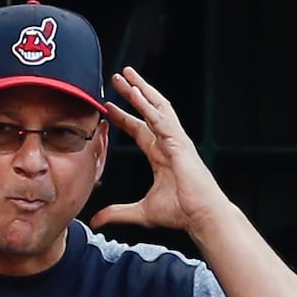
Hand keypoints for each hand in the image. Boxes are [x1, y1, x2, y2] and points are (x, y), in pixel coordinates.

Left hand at [90, 66, 229, 233]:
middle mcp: (168, 143)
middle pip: (148, 111)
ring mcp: (176, 141)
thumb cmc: (180, 213)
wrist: (201, 216)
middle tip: (118, 78)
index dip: (124, 118)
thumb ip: (116, 213)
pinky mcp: (180, 143)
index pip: (139, 130)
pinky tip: (137, 93)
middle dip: (133, 94)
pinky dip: (149, 105)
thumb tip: (95, 221)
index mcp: (161, 156)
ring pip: (157, 108)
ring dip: (141, 90)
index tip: (109, 108)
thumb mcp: (140, 213)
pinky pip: (162, 119)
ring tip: (127, 75)